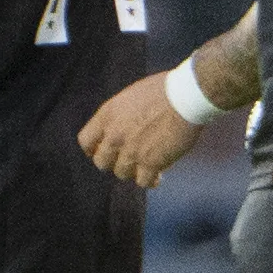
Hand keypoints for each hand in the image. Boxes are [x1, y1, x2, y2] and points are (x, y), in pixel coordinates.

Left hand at [78, 72, 203, 188]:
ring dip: (133, 171)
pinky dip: (151, 180)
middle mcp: (115, 135)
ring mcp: (132, 151)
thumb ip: (119, 116)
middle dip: (113, 162)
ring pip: (121, 173)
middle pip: (101, 162)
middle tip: (127, 159)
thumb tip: (118, 128)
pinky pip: (143, 182)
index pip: (86, 141)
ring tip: (146, 166)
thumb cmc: (164, 90)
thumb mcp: (130, 97)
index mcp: (107, 115)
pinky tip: (158, 176)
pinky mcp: (151, 163)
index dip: (94, 149)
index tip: (102, 151)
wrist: (186, 97)